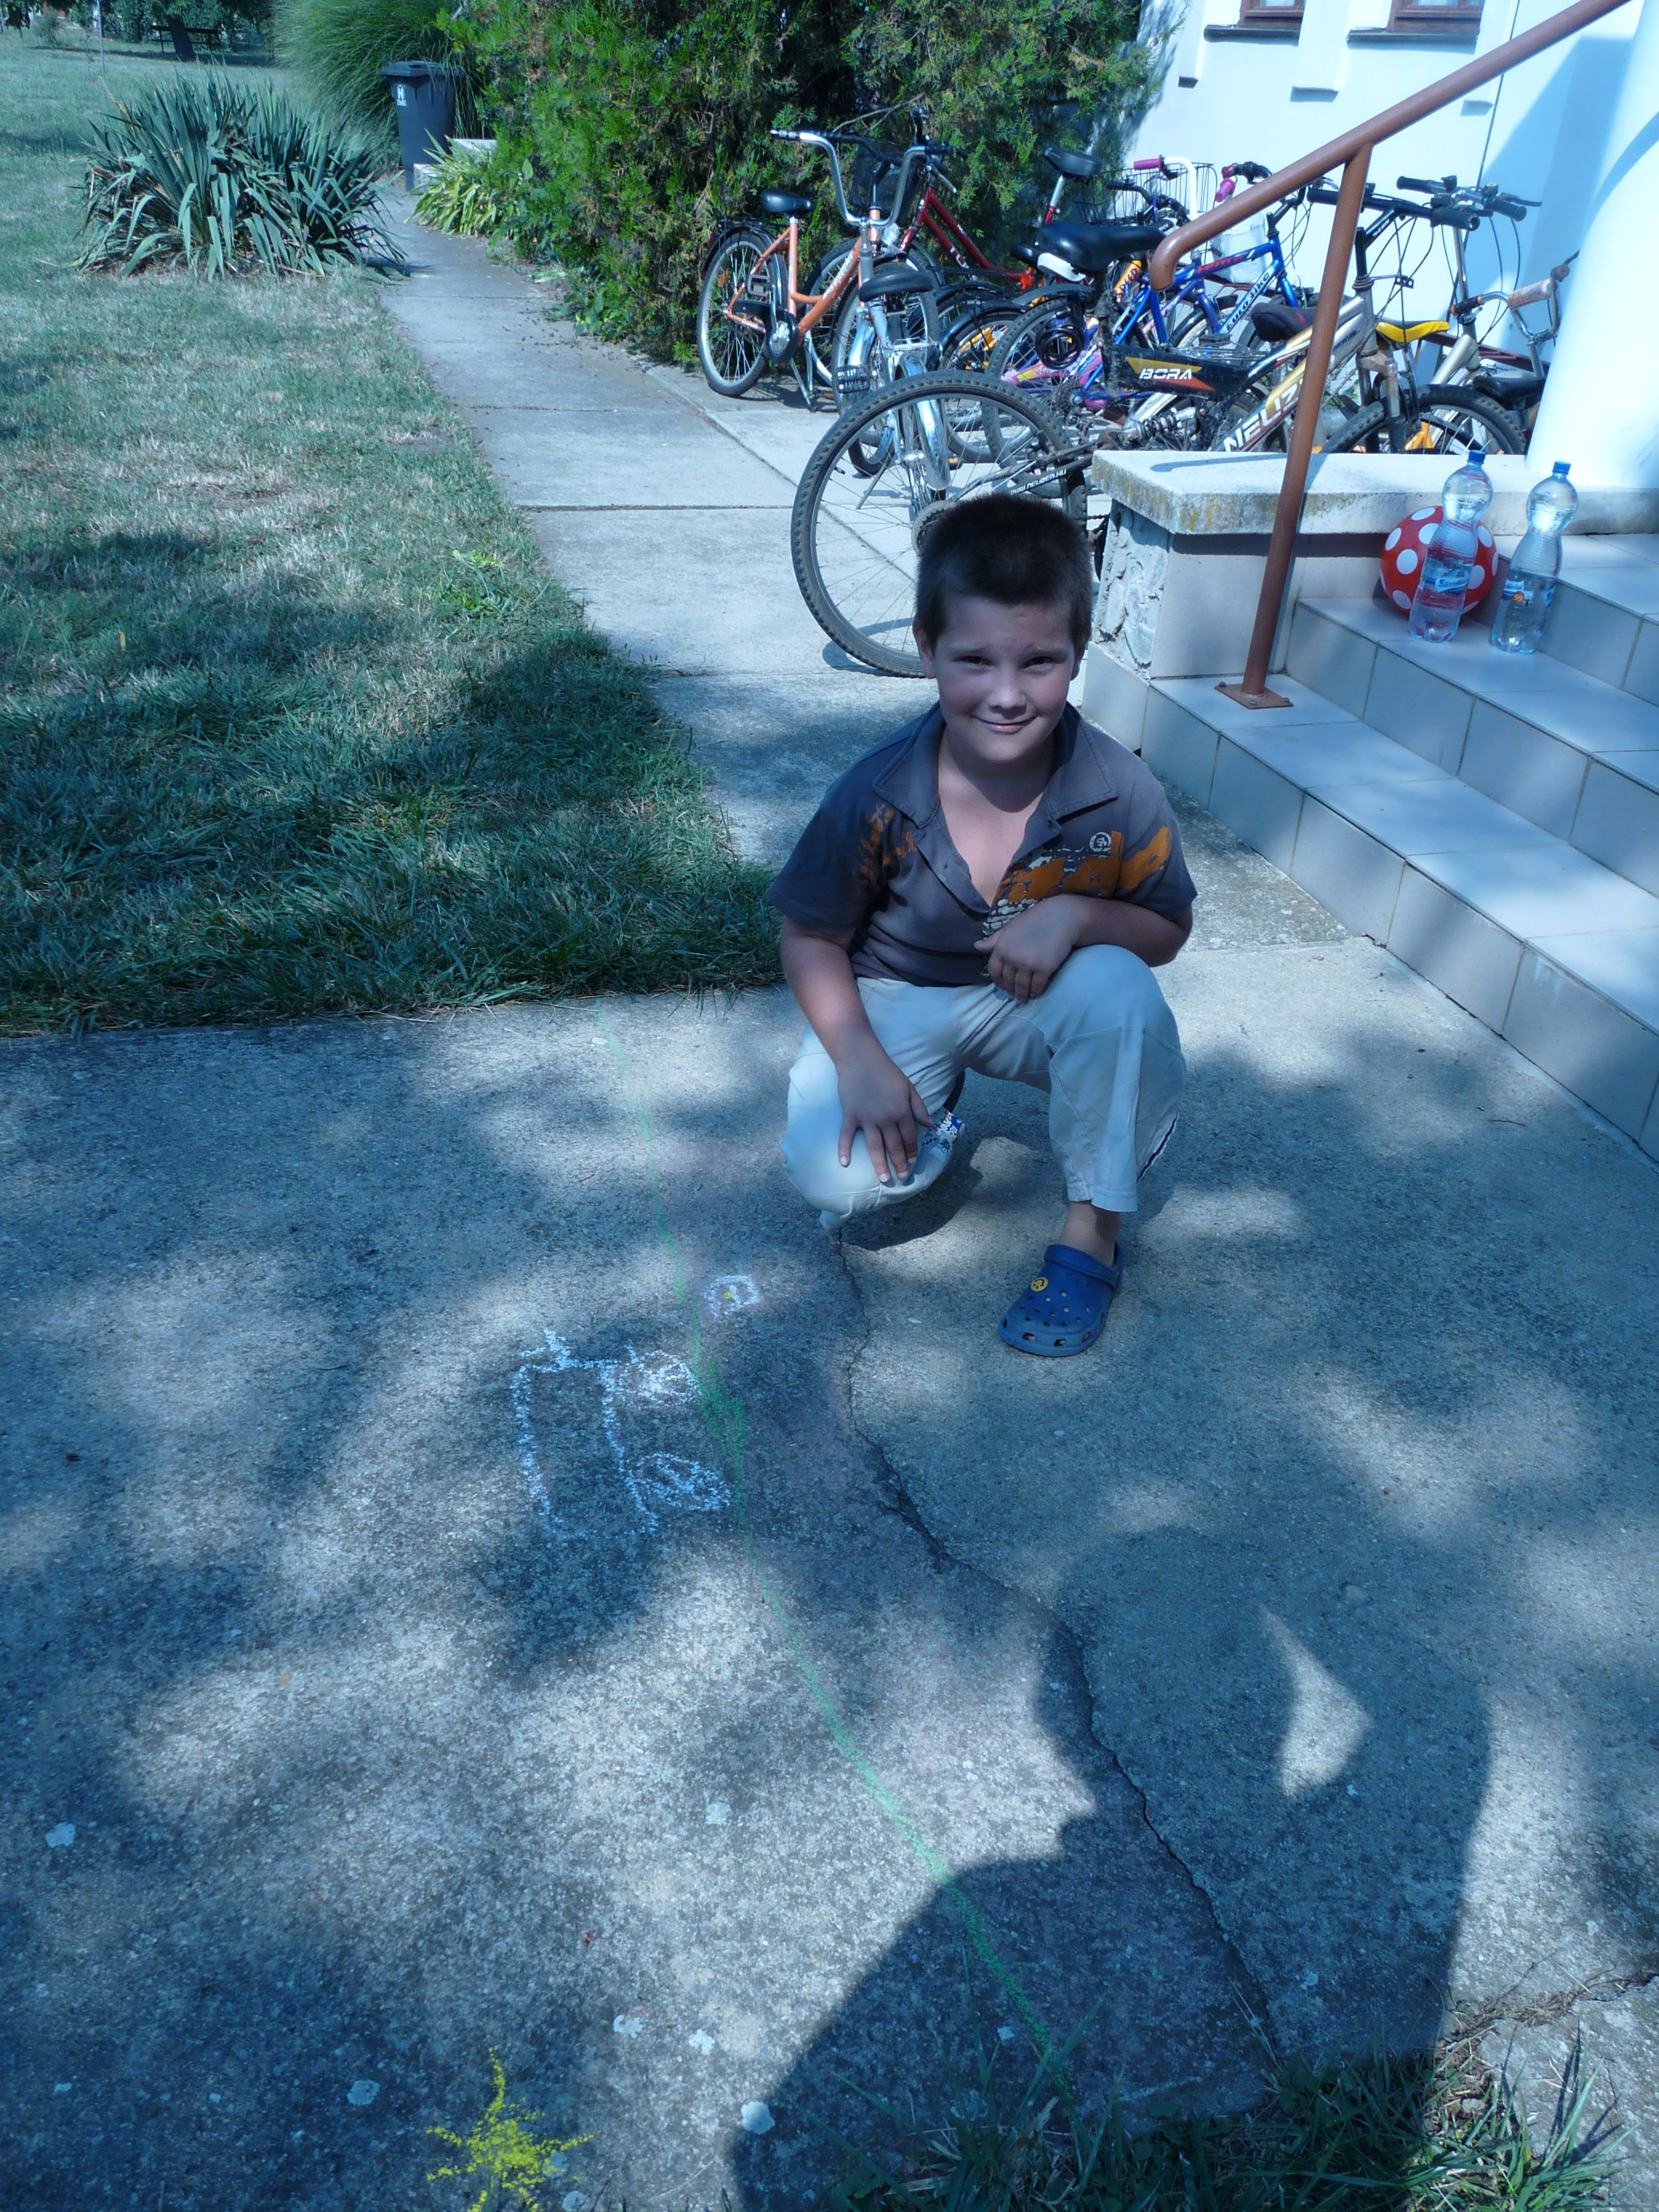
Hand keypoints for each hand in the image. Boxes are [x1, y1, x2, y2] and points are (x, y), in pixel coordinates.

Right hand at [835, 1039, 931, 1182]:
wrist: (861, 1058)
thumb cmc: (887, 1071)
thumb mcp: (909, 1087)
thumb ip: (919, 1107)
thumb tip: (929, 1125)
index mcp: (902, 1111)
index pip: (909, 1137)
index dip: (912, 1151)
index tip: (913, 1163)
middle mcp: (885, 1118)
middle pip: (894, 1146)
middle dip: (899, 1164)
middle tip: (902, 1178)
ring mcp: (866, 1118)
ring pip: (874, 1146)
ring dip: (879, 1164)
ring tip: (883, 1179)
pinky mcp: (850, 1115)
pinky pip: (846, 1136)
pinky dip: (844, 1149)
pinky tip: (844, 1163)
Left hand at [975, 900, 1084, 1001]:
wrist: (1060, 917)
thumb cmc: (1035, 920)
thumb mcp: (1011, 927)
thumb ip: (994, 940)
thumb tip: (976, 947)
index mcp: (1001, 947)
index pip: (994, 970)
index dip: (997, 981)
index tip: (1002, 987)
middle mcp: (1012, 957)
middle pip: (1008, 980)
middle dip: (1010, 990)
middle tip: (1013, 996)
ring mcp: (1028, 964)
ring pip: (1022, 986)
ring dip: (1022, 994)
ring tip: (1023, 998)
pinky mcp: (1044, 968)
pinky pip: (1037, 986)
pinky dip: (1036, 991)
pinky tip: (1036, 992)